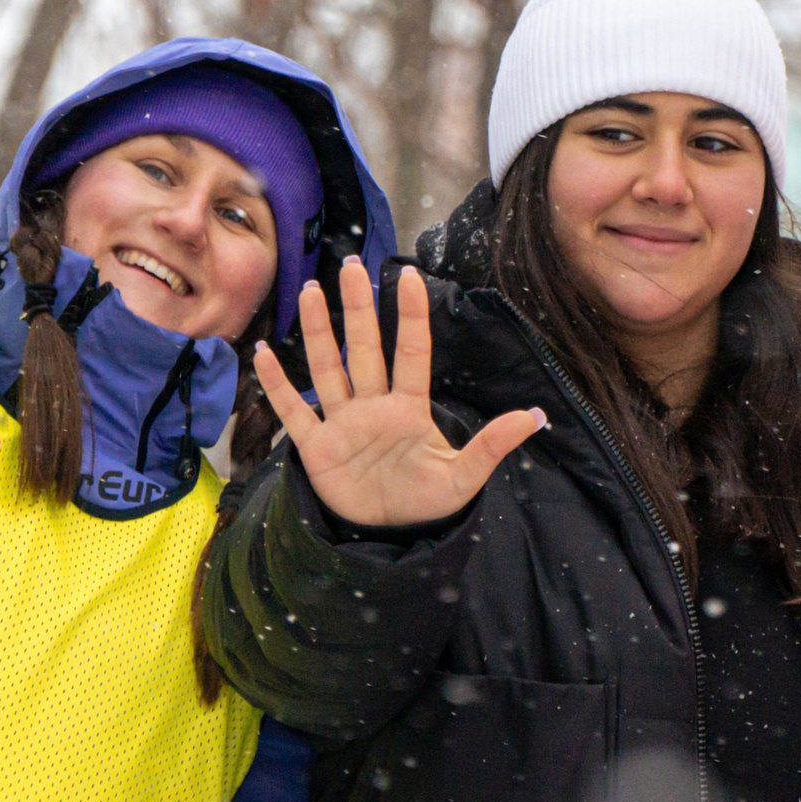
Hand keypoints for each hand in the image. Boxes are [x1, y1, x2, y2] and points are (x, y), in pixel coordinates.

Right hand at [254, 257, 542, 529]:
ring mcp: (342, 423)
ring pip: (327, 368)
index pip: (411, 353)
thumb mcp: (464, 477)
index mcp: (409, 409)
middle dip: (358, 308)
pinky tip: (264, 352)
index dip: (410, 316)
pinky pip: (293, 410)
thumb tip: (536, 417)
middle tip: (351, 264)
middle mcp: (373, 407)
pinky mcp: (316, 448)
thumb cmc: (427, 501)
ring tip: (311, 290)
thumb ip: (492, 445)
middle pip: (364, 348)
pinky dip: (278, 385)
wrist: (390, 537)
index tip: (408, 276)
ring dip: (318, 331)